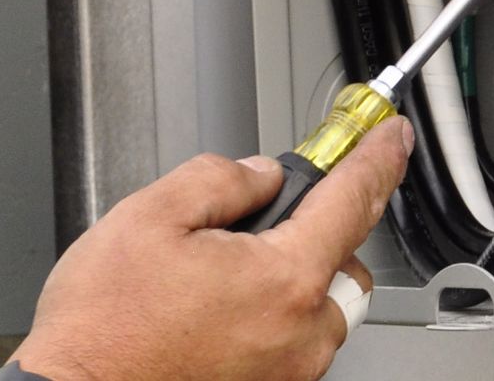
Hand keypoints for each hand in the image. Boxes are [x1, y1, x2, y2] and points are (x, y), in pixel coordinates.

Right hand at [8, 119, 415, 380]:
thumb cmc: (103, 327)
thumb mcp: (149, 216)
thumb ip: (217, 180)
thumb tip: (257, 176)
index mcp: (282, 279)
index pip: (353, 201)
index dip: (376, 156)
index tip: (390, 136)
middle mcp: (298, 334)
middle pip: (343, 263)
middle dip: (315, 232)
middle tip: (255, 221)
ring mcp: (285, 372)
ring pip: (318, 308)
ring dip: (290, 280)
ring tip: (218, 275)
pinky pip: (290, 342)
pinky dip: (268, 317)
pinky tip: (211, 311)